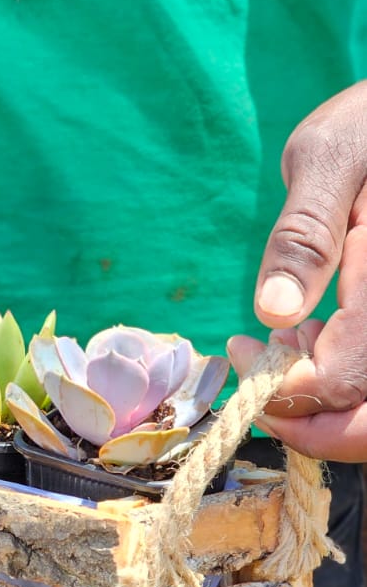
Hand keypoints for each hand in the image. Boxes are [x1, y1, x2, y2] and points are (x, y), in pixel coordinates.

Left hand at [227, 80, 366, 459]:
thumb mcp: (328, 159)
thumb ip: (304, 236)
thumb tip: (274, 312)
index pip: (346, 378)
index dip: (286, 391)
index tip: (241, 355)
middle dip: (314, 426)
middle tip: (260, 395)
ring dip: (329, 403)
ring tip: (284, 347)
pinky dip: (346, 379)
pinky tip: (313, 338)